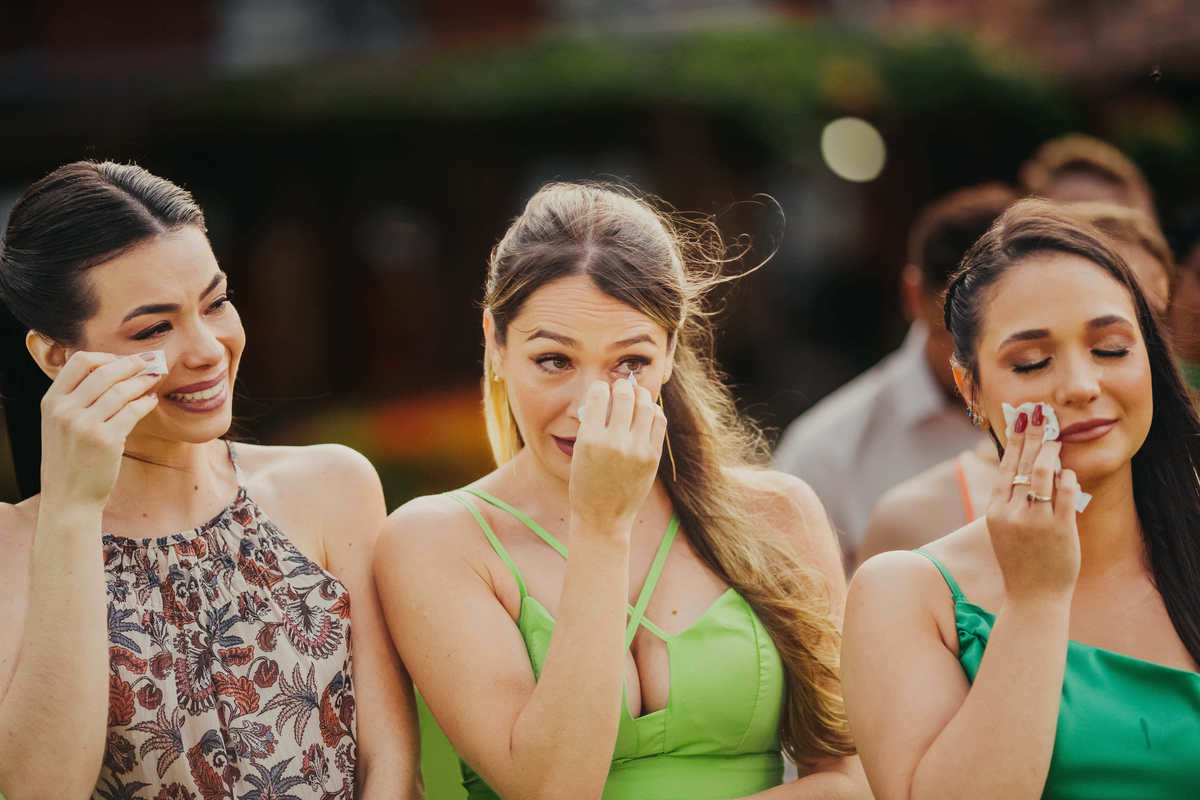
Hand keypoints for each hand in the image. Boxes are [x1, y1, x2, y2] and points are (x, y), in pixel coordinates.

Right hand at [39, 351, 161, 508]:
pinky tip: (152, 400)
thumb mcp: (59, 425)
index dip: (106, 356)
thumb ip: (75, 399)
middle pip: (104, 371)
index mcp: (51, 402)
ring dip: (142, 381)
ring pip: (121, 390)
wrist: (69, 498)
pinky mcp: (105, 440)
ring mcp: (84, 425)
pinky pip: (132, 411)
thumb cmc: (69, 460)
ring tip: (155, 378)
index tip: (124, 360)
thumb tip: (111, 371)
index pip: (79, 361)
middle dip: (131, 364)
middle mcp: (64, 410)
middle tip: (149, 362)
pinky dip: (146, 402)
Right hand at [569, 376, 667, 533]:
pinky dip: (653, 411)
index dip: (600, 387)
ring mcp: (637, 449)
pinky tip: (646, 411)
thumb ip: (591, 425)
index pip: (598, 395)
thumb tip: (606, 396)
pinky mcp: (653, 456)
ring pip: (645, 405)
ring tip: (635, 394)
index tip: (601, 388)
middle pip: (624, 395)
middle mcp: (615, 442)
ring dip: (640, 395)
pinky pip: (658, 422)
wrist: (603, 517)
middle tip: (620, 385)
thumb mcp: (579, 453)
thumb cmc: (585, 484)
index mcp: (590, 439)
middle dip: (621, 386)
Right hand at [987, 403, 1080, 601]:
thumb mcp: (1005, 530)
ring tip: (1056, 439)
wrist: (1033, 597)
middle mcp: (1012, 513)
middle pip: (1023, 465)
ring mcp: (1035, 521)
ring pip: (1042, 475)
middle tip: (1039, 414)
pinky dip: (1067, 479)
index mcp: (995, 511)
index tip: (1020, 419)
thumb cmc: (1021, 562)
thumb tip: (1024, 469)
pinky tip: (1069, 471)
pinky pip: (1064, 495)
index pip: (1005, 467)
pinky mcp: (1059, 530)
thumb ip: (1011, 502)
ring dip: (1050, 453)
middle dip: (1032, 436)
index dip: (1014, 441)